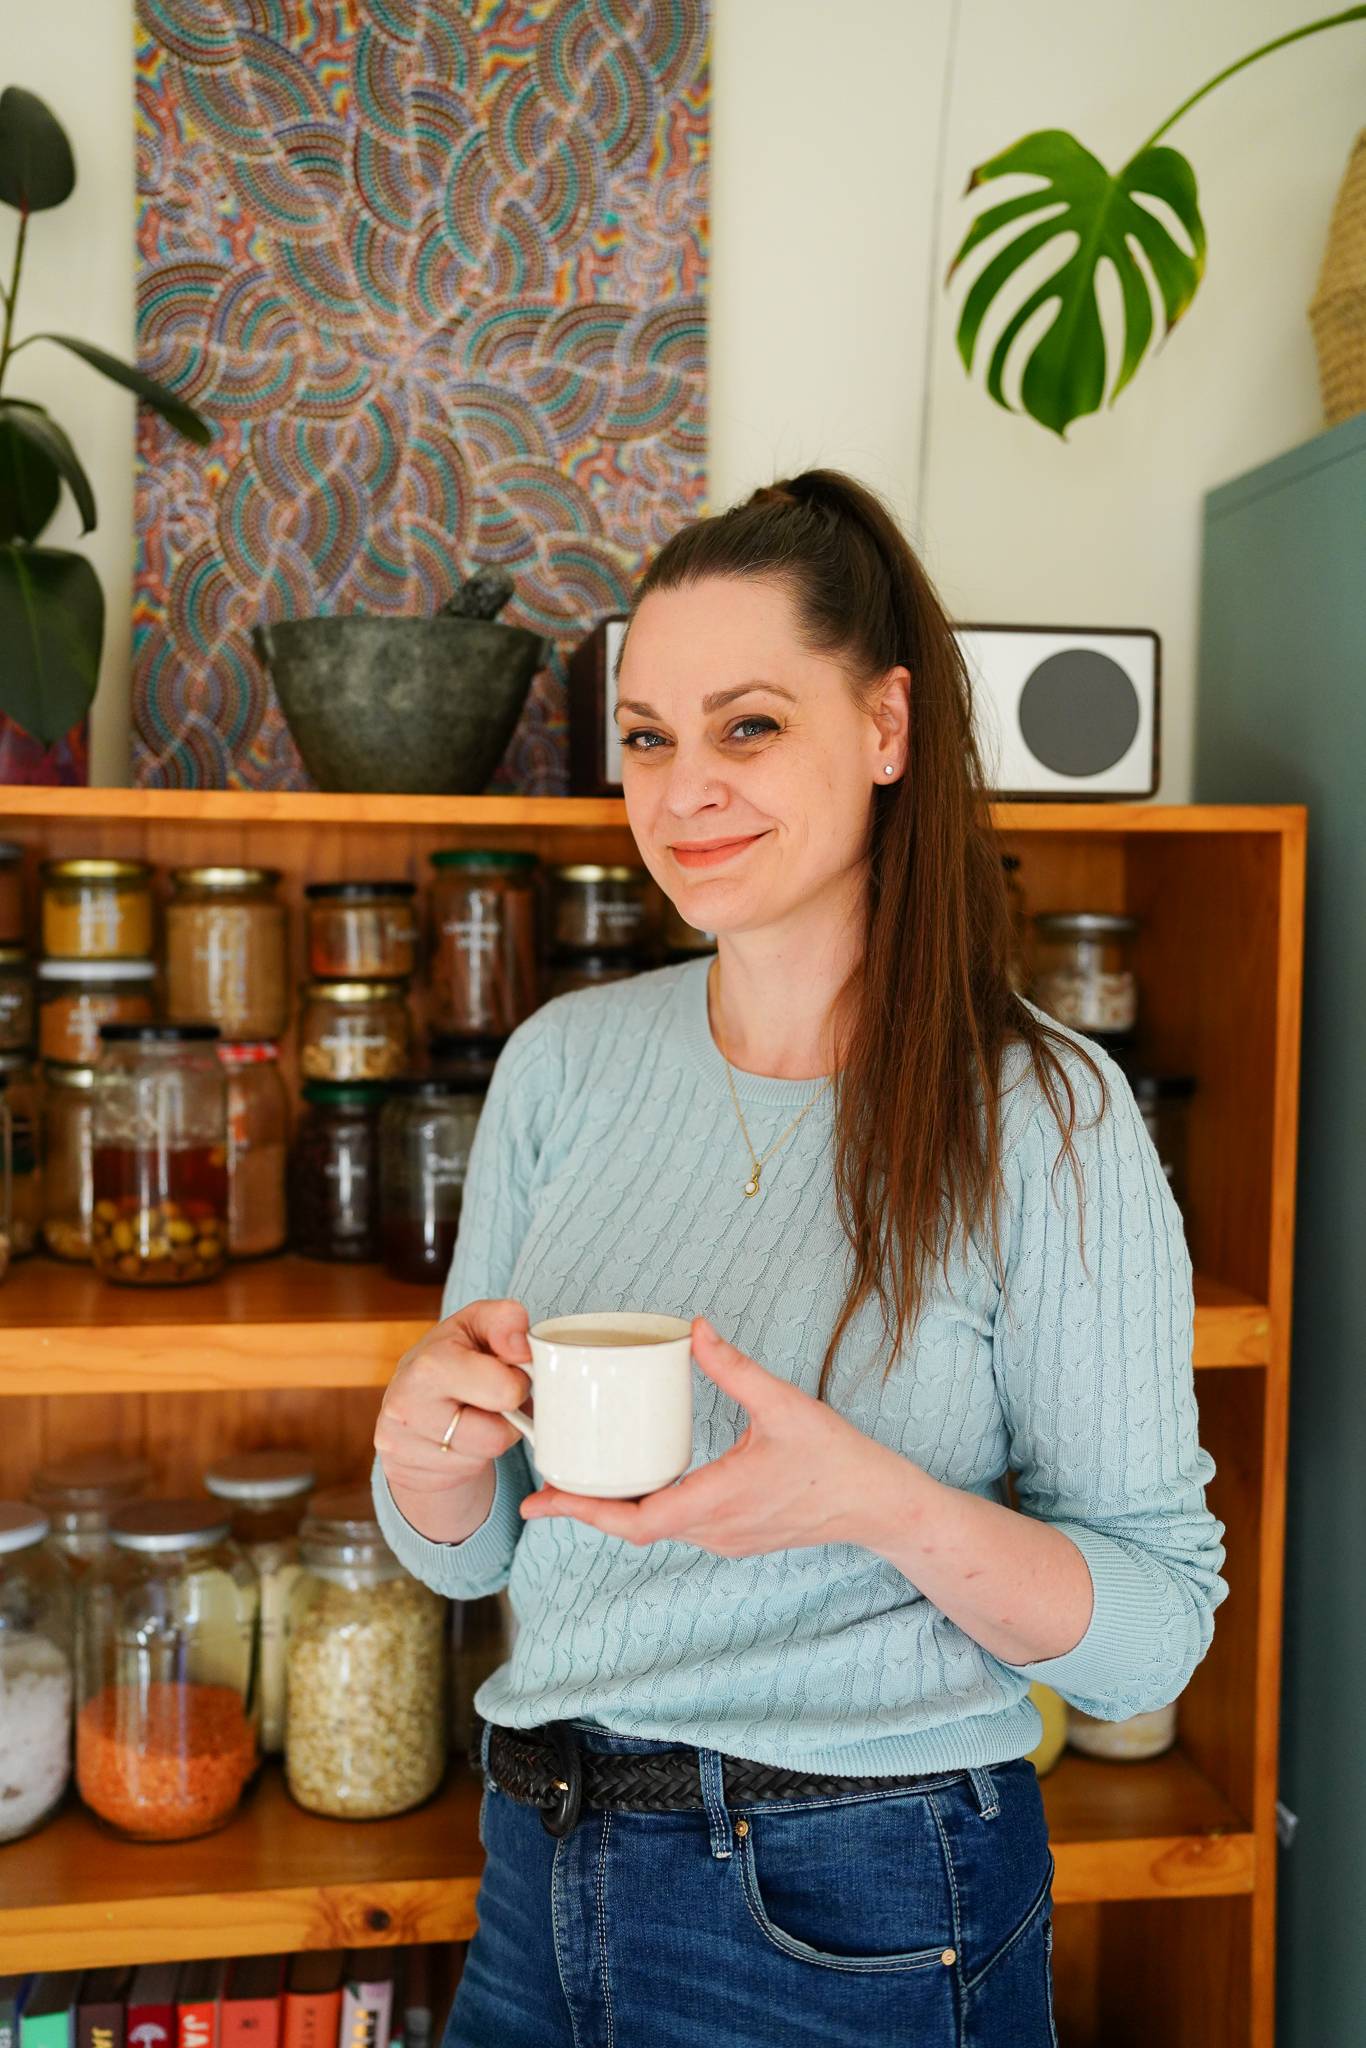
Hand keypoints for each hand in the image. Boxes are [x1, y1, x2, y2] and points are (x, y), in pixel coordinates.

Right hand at [374, 1298, 531, 1541]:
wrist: (407, 1402)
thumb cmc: (451, 1358)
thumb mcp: (476, 1325)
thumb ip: (505, 1320)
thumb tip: (523, 1346)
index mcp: (430, 1364)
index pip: (505, 1390)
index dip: (517, 1381)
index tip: (506, 1371)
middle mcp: (408, 1407)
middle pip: (497, 1435)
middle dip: (507, 1415)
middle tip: (494, 1398)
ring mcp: (403, 1446)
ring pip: (485, 1456)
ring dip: (493, 1436)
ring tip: (477, 1416)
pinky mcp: (405, 1474)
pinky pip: (465, 1473)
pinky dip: (473, 1456)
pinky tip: (459, 1437)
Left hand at [518, 1316, 902, 1556]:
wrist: (878, 1504)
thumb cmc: (836, 1458)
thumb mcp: (783, 1404)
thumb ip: (735, 1367)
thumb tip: (694, 1329)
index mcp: (717, 1501)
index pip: (634, 1519)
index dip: (583, 1510)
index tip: (542, 1498)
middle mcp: (714, 1530)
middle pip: (633, 1528)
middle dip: (585, 1507)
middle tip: (544, 1486)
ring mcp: (724, 1539)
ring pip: (654, 1530)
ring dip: (615, 1509)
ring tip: (580, 1480)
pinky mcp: (735, 1536)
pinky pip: (677, 1527)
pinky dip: (646, 1508)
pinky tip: (636, 1482)